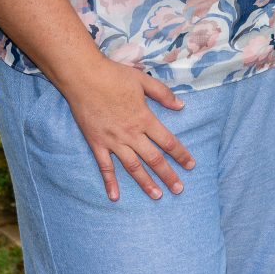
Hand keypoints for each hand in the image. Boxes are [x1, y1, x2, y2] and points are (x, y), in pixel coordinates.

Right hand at [62, 59, 195, 200]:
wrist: (83, 77)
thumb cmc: (113, 76)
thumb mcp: (143, 80)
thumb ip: (163, 94)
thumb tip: (181, 106)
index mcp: (144, 118)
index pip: (168, 141)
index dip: (181, 154)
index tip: (190, 165)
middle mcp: (131, 134)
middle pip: (154, 159)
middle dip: (168, 175)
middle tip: (179, 189)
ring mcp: (113, 141)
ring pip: (133, 167)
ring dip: (146, 183)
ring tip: (157, 195)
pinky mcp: (96, 143)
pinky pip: (105, 167)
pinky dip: (110, 182)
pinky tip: (115, 197)